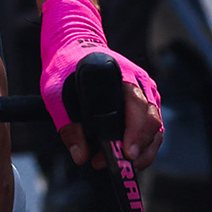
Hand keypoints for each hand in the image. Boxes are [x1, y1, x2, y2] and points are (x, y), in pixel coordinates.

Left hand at [39, 0, 163, 170]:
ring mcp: (145, 93)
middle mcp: (140, 83)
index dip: (135, 134)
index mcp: (122, 75)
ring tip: (118, 164)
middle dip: (139, 149)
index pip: (138, 106)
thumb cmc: (66, 66)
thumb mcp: (56, 94)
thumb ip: (68, 124)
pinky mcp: (143, 103)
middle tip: (119, 165)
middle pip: (152, 121)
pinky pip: (151, 129)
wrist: (73, 46)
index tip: (127, 154)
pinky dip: (142, 146)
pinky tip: (124, 157)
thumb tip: (81, 155)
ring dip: (142, 152)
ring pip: (156, 128)